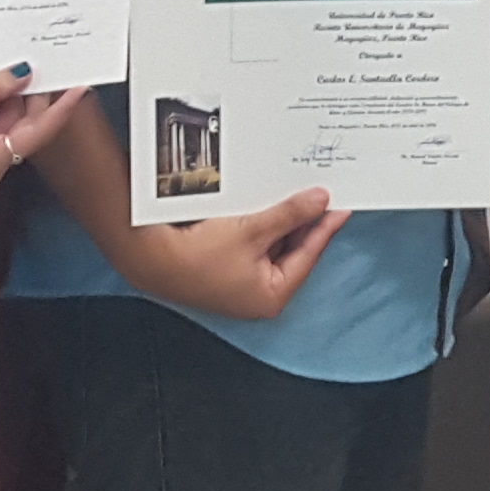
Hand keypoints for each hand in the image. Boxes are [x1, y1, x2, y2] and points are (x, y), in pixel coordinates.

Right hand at [124, 192, 347, 323]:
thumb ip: (290, 215)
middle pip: (293, 250)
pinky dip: (263, 227)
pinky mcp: (227, 273)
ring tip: (297, 195)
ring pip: (273, 246)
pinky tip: (267, 205)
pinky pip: (255, 246)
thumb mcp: (253, 230)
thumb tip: (320, 201)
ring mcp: (243, 285)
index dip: (325, 226)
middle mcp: (260, 295)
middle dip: (304, 222)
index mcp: (273, 295)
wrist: (149, 257)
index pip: (310, 254)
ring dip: (283, 222)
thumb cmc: (197, 255)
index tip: (341, 206)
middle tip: (321, 195)